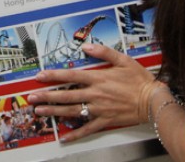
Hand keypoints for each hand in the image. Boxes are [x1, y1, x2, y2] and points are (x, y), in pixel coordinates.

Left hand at [26, 43, 158, 141]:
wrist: (153, 101)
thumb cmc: (139, 80)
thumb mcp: (123, 59)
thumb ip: (103, 52)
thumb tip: (86, 48)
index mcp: (98, 78)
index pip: (70, 76)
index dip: (53, 76)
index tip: (39, 76)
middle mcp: (95, 94)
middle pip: (66, 95)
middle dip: (46, 96)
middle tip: (31, 98)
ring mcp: (99, 109)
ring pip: (72, 111)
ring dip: (54, 111)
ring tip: (39, 112)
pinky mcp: (105, 121)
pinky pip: (87, 129)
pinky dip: (75, 134)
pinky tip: (64, 137)